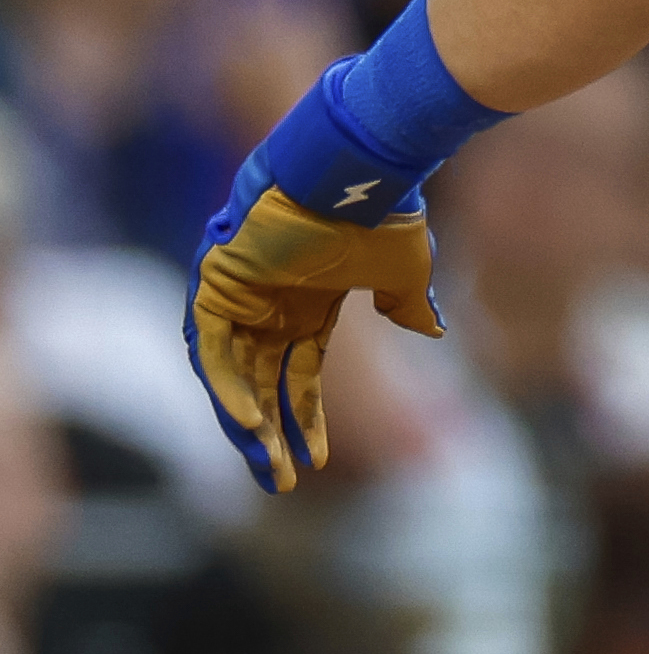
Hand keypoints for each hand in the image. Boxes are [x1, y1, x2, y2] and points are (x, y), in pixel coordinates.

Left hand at [184, 173, 449, 494]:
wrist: (354, 169)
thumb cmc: (382, 212)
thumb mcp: (405, 270)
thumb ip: (410, 303)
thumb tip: (432, 329)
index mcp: (310, 304)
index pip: (300, 375)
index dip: (308, 420)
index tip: (320, 463)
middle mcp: (270, 305)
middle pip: (262, 384)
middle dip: (273, 436)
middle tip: (284, 484)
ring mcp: (240, 295)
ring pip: (233, 375)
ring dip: (248, 424)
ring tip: (269, 468)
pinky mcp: (217, 285)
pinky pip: (212, 349)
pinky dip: (227, 388)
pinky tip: (250, 425)